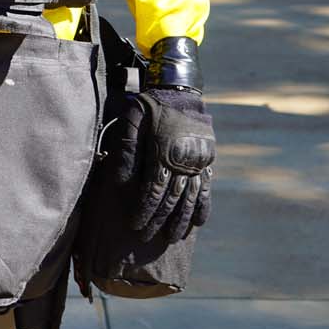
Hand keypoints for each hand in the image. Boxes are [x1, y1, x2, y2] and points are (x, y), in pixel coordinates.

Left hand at [110, 87, 214, 244]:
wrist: (180, 92)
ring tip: (173, 237)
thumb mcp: (132, 120)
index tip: (136, 225)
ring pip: (191, 197)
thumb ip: (127, 150)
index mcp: (164, 151)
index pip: (154, 190)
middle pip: (172, 198)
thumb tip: (120, 181)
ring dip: (182, 219)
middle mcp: (184, 160)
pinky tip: (199, 222)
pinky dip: (203, 205)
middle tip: (148, 237)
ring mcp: (198, 161)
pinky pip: (206, 187)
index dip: (145, 209)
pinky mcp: (207, 159)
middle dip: (159, 220)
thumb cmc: (149, 105)